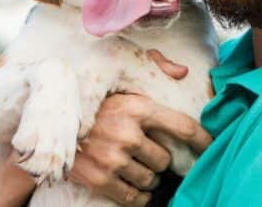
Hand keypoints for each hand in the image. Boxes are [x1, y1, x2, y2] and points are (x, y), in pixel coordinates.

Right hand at [68, 52, 211, 206]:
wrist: (49, 121)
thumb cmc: (91, 98)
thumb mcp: (119, 76)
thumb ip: (153, 67)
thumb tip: (182, 72)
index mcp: (137, 107)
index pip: (183, 127)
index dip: (203, 140)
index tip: (212, 148)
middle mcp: (128, 134)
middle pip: (165, 160)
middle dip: (159, 159)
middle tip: (146, 153)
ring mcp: (113, 159)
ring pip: (150, 180)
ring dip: (147, 177)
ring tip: (135, 167)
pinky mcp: (100, 179)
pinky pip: (133, 198)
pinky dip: (137, 196)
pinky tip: (132, 187)